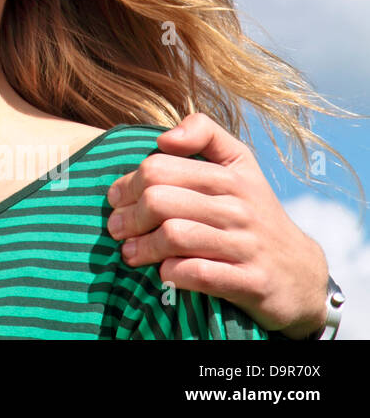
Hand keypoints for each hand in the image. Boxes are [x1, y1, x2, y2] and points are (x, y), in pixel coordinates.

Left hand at [106, 113, 328, 337]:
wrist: (301, 274)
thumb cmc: (253, 215)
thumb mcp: (239, 166)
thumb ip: (204, 135)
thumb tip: (164, 137)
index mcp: (231, 175)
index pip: (160, 167)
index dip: (128, 183)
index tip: (117, 198)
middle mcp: (240, 206)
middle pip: (159, 200)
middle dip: (128, 216)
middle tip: (116, 229)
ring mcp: (246, 245)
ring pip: (174, 236)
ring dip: (142, 246)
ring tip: (130, 252)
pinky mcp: (251, 282)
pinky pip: (196, 273)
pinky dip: (170, 273)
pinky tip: (163, 272)